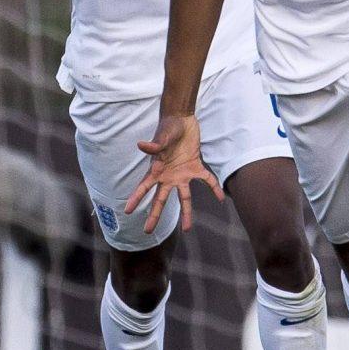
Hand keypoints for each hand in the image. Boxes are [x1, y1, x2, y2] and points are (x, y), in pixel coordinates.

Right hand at [128, 111, 221, 232]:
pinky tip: (220, 198)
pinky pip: (206, 180)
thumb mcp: (162, 136)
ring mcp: (182, 173)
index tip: (128, 211)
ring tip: (187, 229)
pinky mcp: (196, 167)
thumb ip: (154, 145)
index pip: (144, 187)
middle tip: (148, 231)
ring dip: (186, 213)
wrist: (182, 118)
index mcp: (157, 169)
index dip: (136, 198)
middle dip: (154, 215)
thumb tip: (140, 145)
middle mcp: (168, 176)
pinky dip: (213, 188)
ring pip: (184, 198)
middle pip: (160, 199)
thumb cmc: (169, 127)